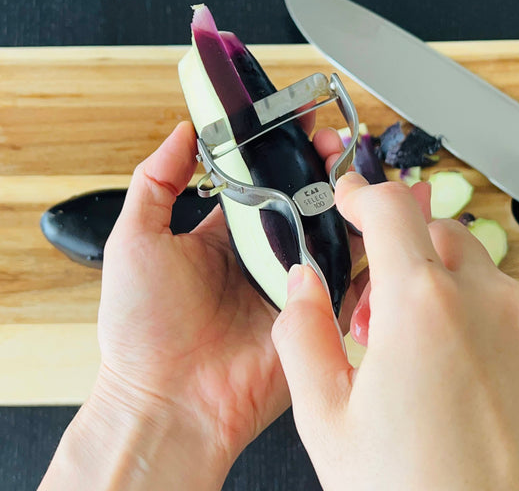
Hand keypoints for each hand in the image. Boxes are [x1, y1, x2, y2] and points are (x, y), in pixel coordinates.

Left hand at [41, 121, 363, 489]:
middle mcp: (262, 254)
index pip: (261, 180)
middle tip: (333, 142)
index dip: (280, 151)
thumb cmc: (142, 328)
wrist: (167, 402)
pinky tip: (376, 220)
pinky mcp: (313, 311)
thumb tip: (182, 133)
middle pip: (302, 201)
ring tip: (359, 170)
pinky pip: (348, 277)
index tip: (296, 123)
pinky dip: (366, 251)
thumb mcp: (135, 240)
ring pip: (331, 232)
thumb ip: (156, 182)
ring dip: (348, 200)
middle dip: (323, 168)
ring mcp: (291, 282)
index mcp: (224, 235)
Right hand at [272, 173, 518, 490]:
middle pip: (434, 231)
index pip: (391, 208)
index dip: (361, 193)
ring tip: (408, 350)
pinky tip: (451, 374)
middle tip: (371, 311)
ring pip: (472, 267)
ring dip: (433, 283)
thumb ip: (302, 333)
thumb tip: (301, 284)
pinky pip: (504, 307)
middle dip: (396, 251)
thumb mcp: (327, 419)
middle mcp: (486, 303)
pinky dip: (470, 314)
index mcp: (422, 305)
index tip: (348, 197)